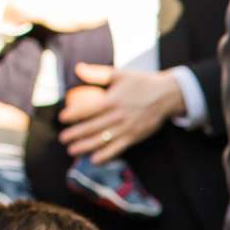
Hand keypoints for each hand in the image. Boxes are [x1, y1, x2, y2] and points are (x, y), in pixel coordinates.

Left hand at [60, 65, 182, 163]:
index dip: (74, 114)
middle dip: (76, 134)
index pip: (89, 109)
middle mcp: (119, 116)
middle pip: (93, 127)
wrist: (166, 95)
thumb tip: (77, 69)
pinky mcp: (135, 136)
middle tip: (63, 138)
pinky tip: (94, 160)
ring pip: (103, 140)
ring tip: (72, 150)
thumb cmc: (141, 83)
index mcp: (113, 100)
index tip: (62, 118)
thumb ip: (97, 73)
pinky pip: (118, 148)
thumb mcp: (120, 74)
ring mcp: (127, 128)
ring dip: (86, 146)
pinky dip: (106, 155)